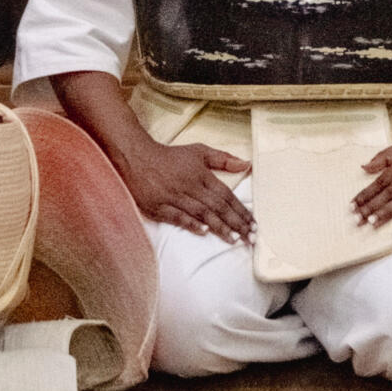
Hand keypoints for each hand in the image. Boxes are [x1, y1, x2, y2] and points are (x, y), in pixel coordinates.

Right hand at [121, 140, 252, 242]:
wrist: (137, 157)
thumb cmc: (171, 156)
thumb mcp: (199, 151)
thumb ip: (223, 159)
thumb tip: (247, 164)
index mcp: (201, 174)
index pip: (226, 195)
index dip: (241, 210)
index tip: (254, 224)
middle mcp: (190, 186)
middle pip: (217, 206)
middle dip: (236, 223)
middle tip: (251, 238)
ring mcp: (174, 197)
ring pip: (201, 213)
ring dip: (218, 226)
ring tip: (234, 239)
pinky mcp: (159, 206)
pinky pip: (177, 216)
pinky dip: (190, 223)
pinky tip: (203, 232)